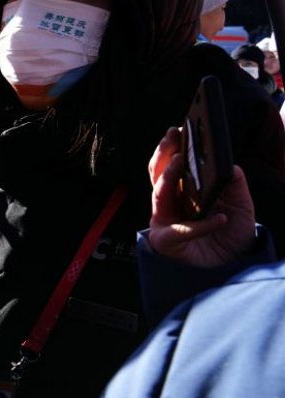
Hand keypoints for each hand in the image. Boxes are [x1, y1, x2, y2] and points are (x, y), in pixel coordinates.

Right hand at [146, 126, 255, 266]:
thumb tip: (228, 164)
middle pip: (158, 172)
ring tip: (182, 161)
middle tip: (174, 134)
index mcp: (182, 191)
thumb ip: (234, 184)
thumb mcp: (240, 205)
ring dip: (169, 176)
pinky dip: (201, 225)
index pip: (172, 164)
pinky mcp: (167, 240)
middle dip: (164, 152)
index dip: (173, 146)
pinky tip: (220, 219)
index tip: (181, 129)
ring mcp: (164, 220)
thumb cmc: (229, 236)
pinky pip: (180, 229)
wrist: (229, 268)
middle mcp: (169, 202)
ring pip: (160, 193)